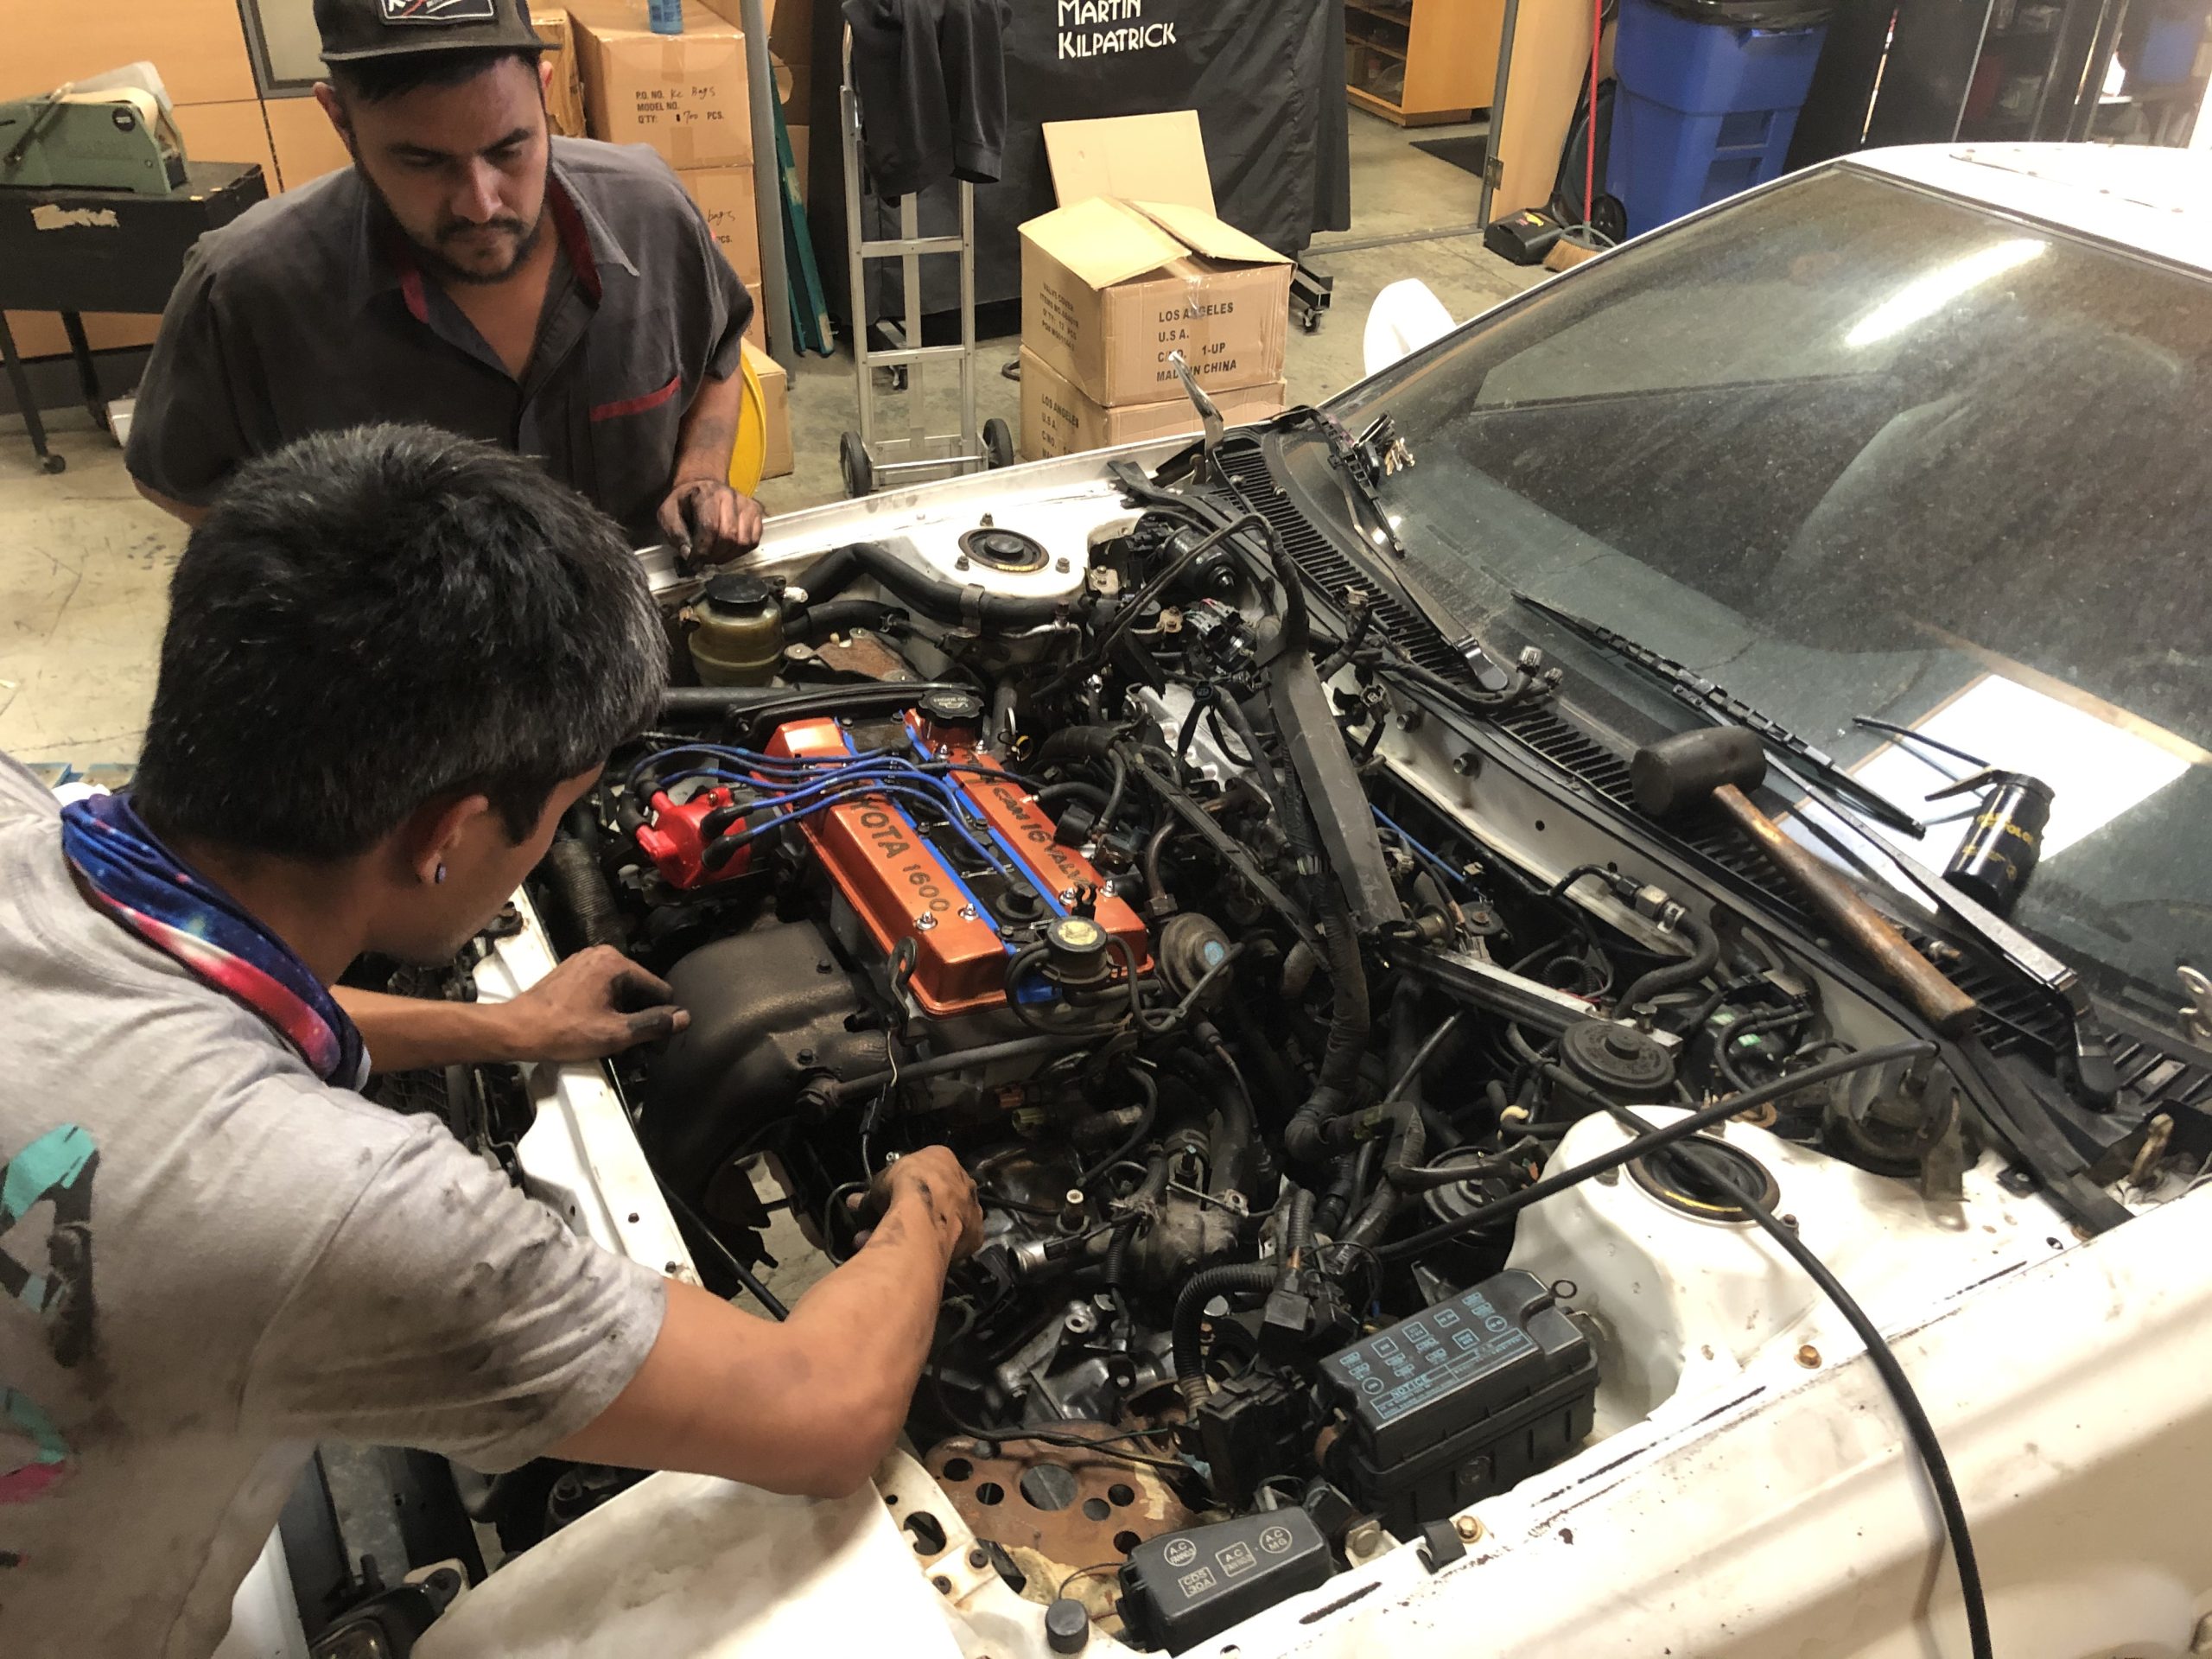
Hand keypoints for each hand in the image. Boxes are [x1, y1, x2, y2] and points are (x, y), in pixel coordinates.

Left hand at [500, 945, 689, 1062]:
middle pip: (639, 988)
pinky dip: (606, 1006)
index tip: (654, 1045)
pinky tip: (597, 1026)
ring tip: (613, 1038)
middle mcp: (602, 954)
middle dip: (640, 1016)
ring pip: (620, 989)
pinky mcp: (572, 971)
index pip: (658, 989)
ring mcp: (585, 960)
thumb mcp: (615, 1033)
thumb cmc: (564, 1032)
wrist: (517, 1030)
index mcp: (616, 962)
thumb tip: (684, 1017)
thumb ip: (653, 1024)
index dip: (662, 1018)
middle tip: (634, 1047)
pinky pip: (602, 987)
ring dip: (623, 1013)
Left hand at [658, 478, 763, 562]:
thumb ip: (675, 533)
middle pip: (729, 536)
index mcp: (707, 493)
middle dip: (714, 555)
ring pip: (743, 541)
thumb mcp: (668, 513)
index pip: (710, 527)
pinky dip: (740, 552)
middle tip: (703, 561)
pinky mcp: (756, 512)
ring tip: (714, 557)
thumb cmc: (685, 502)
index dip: (702, 550)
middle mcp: (731, 496)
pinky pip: (753, 541)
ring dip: (727, 556)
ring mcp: (747, 504)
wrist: (703, 485)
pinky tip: (727, 551)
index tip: (693, 563)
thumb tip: (688, 554)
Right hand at [849, 1147, 983, 1265]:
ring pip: (944, 1220)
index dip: (904, 1186)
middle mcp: (963, 1180)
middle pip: (937, 1196)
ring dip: (919, 1230)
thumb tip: (856, 1203)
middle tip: (891, 1225)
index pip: (925, 1172)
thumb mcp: (879, 1185)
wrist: (925, 1215)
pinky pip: (953, 1241)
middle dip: (912, 1210)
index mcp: (943, 1158)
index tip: (889, 1200)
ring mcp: (972, 1208)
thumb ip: (872, 1194)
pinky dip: (935, 1246)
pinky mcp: (975, 1236)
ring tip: (898, 1244)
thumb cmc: (903, 1188)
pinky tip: (915, 1253)